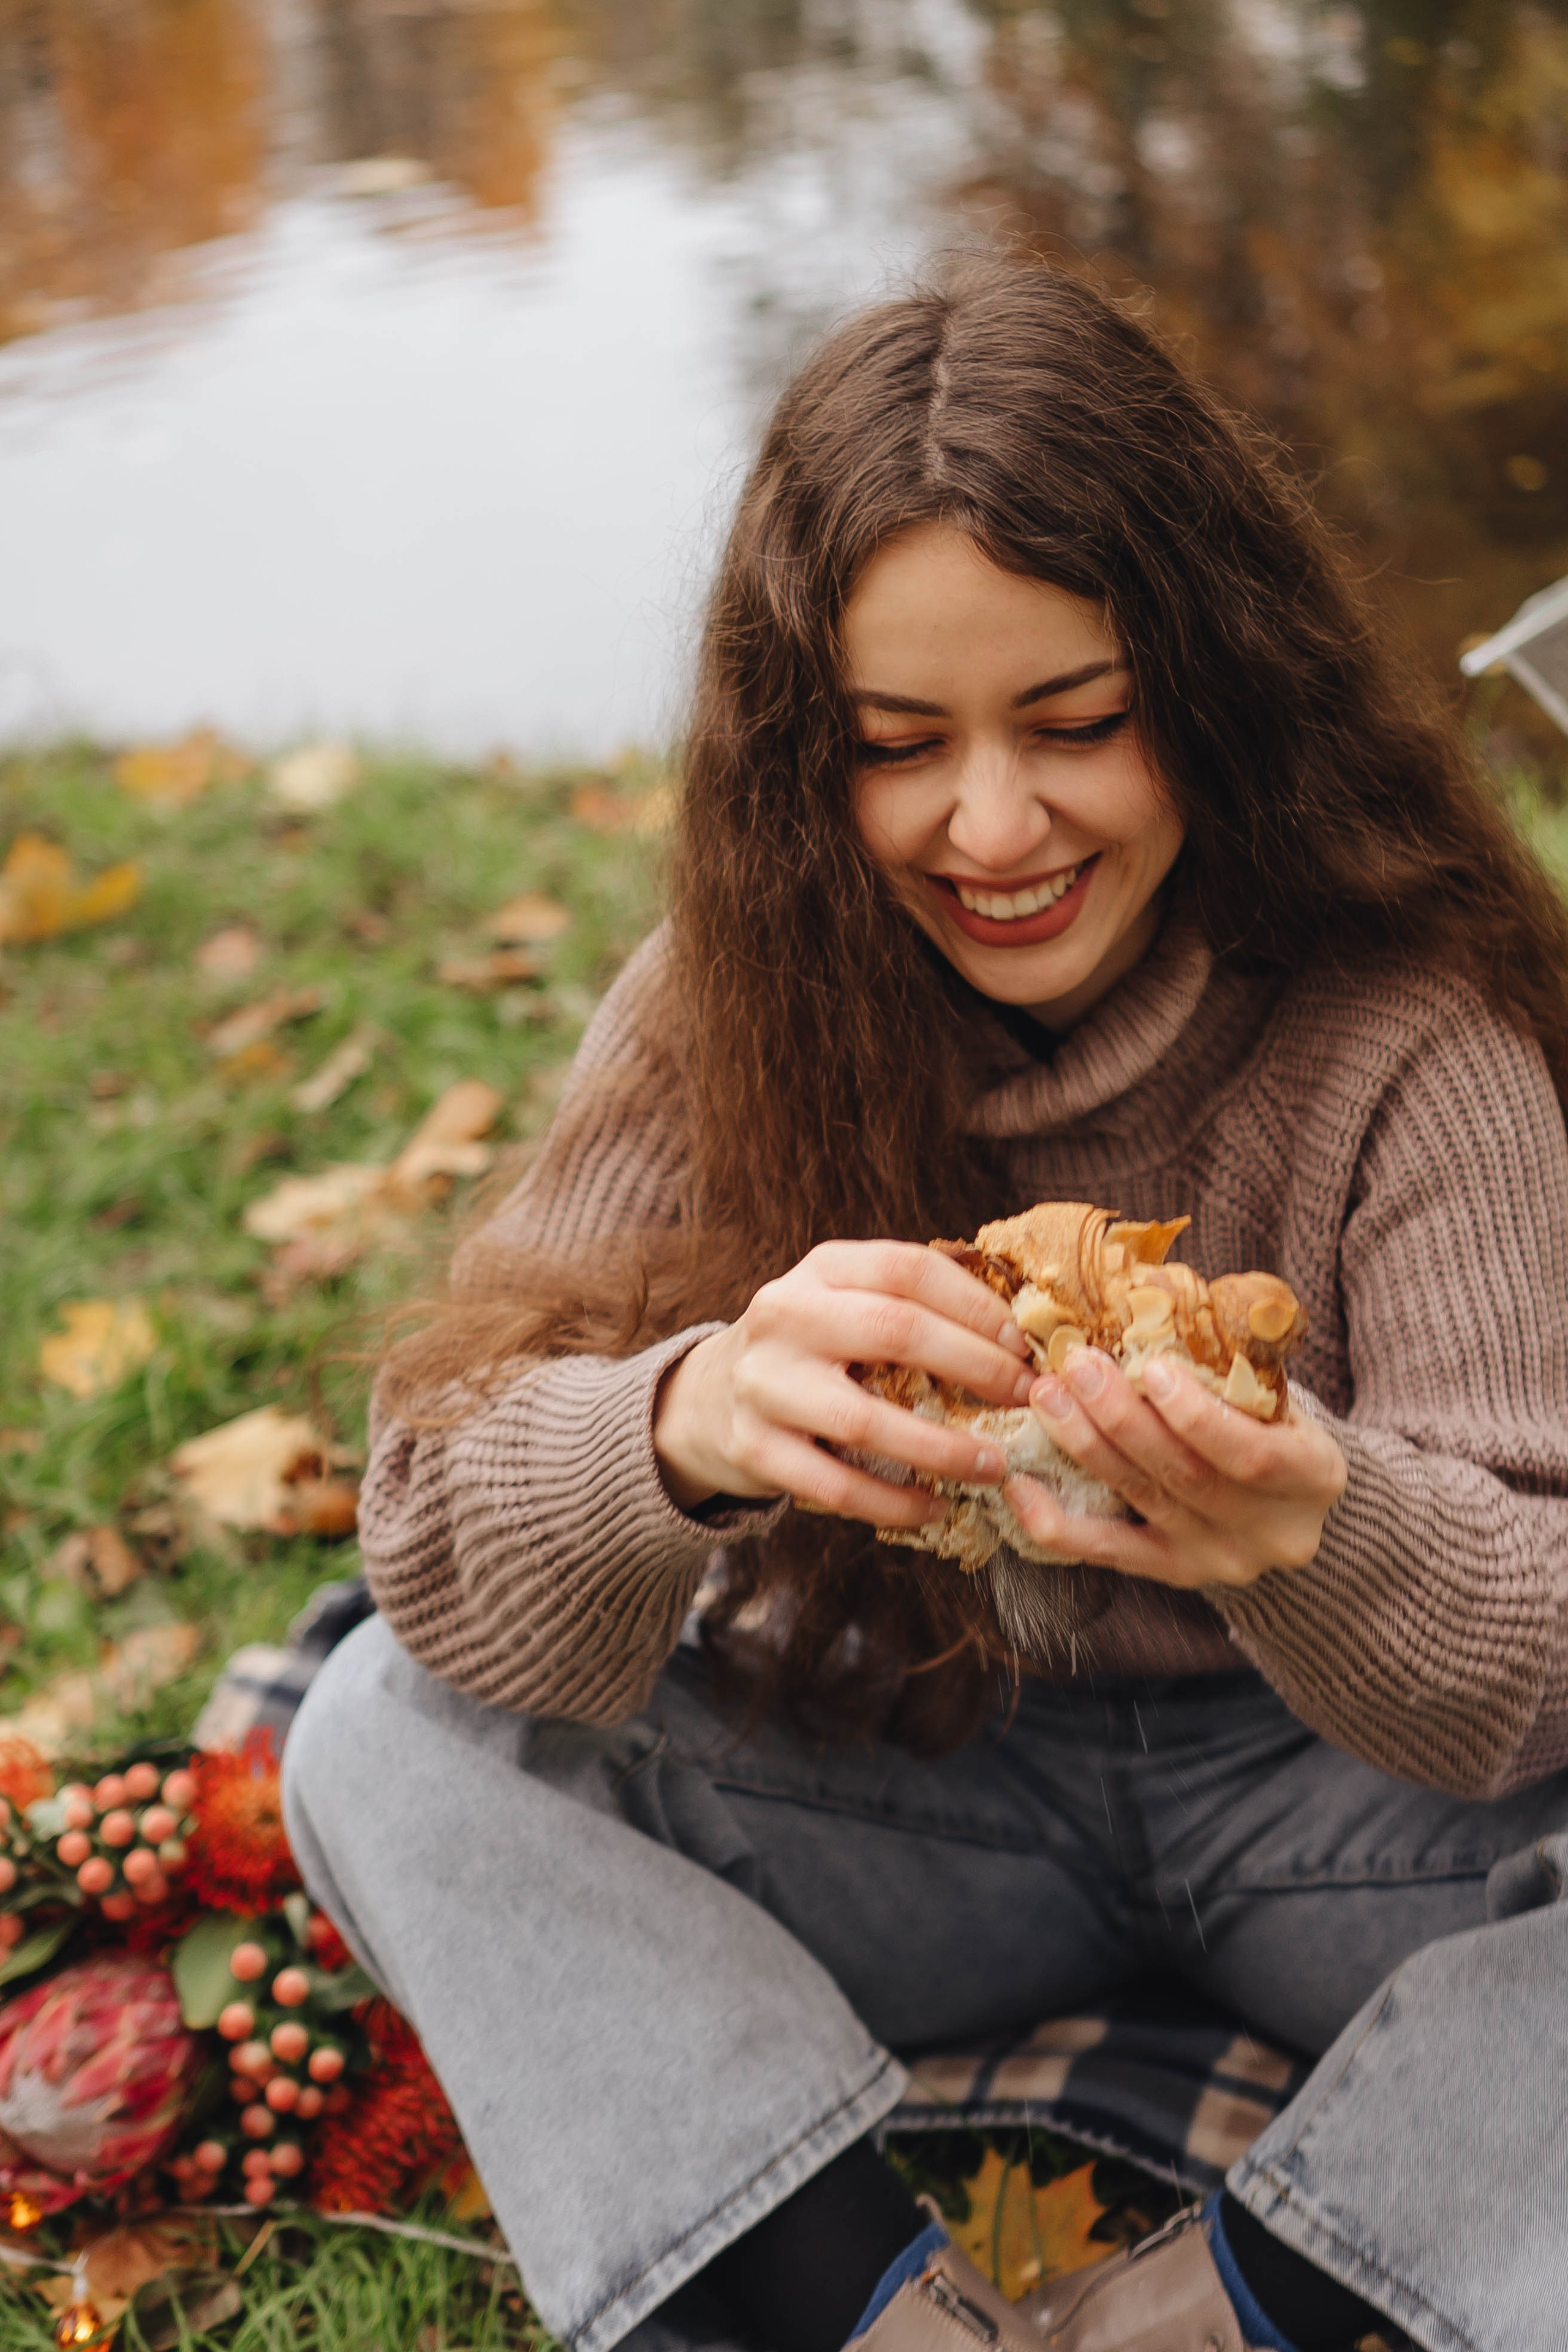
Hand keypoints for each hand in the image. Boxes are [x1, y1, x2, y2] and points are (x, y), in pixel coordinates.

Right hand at [653, 1240, 1036, 1525]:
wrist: (705, 1400)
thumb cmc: (808, 1351)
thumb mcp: (843, 1302)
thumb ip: (908, 1304)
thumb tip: (1018, 1333)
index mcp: (820, 1269)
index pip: (907, 1268)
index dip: (976, 1304)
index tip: (1023, 1344)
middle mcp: (785, 1315)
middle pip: (895, 1331)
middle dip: (975, 1367)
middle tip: (1025, 1399)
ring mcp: (763, 1384)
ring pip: (866, 1419)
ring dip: (943, 1448)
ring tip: (994, 1466)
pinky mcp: (754, 1449)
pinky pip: (836, 1486)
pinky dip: (893, 1502)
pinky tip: (933, 1506)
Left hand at [1005, 1349, 1346, 1589]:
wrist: (1299, 1510)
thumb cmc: (1281, 1427)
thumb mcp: (1282, 1397)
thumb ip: (1233, 1366)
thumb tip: (1149, 1292)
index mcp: (1312, 1477)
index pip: (1252, 1454)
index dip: (1197, 1416)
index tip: (1153, 1369)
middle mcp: (1269, 1532)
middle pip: (1184, 1475)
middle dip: (1121, 1417)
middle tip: (1075, 1365)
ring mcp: (1218, 1560)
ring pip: (1141, 1500)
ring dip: (1085, 1445)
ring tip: (1046, 1396)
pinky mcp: (1172, 1573)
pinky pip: (1106, 1552)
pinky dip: (1056, 1521)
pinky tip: (1020, 1485)